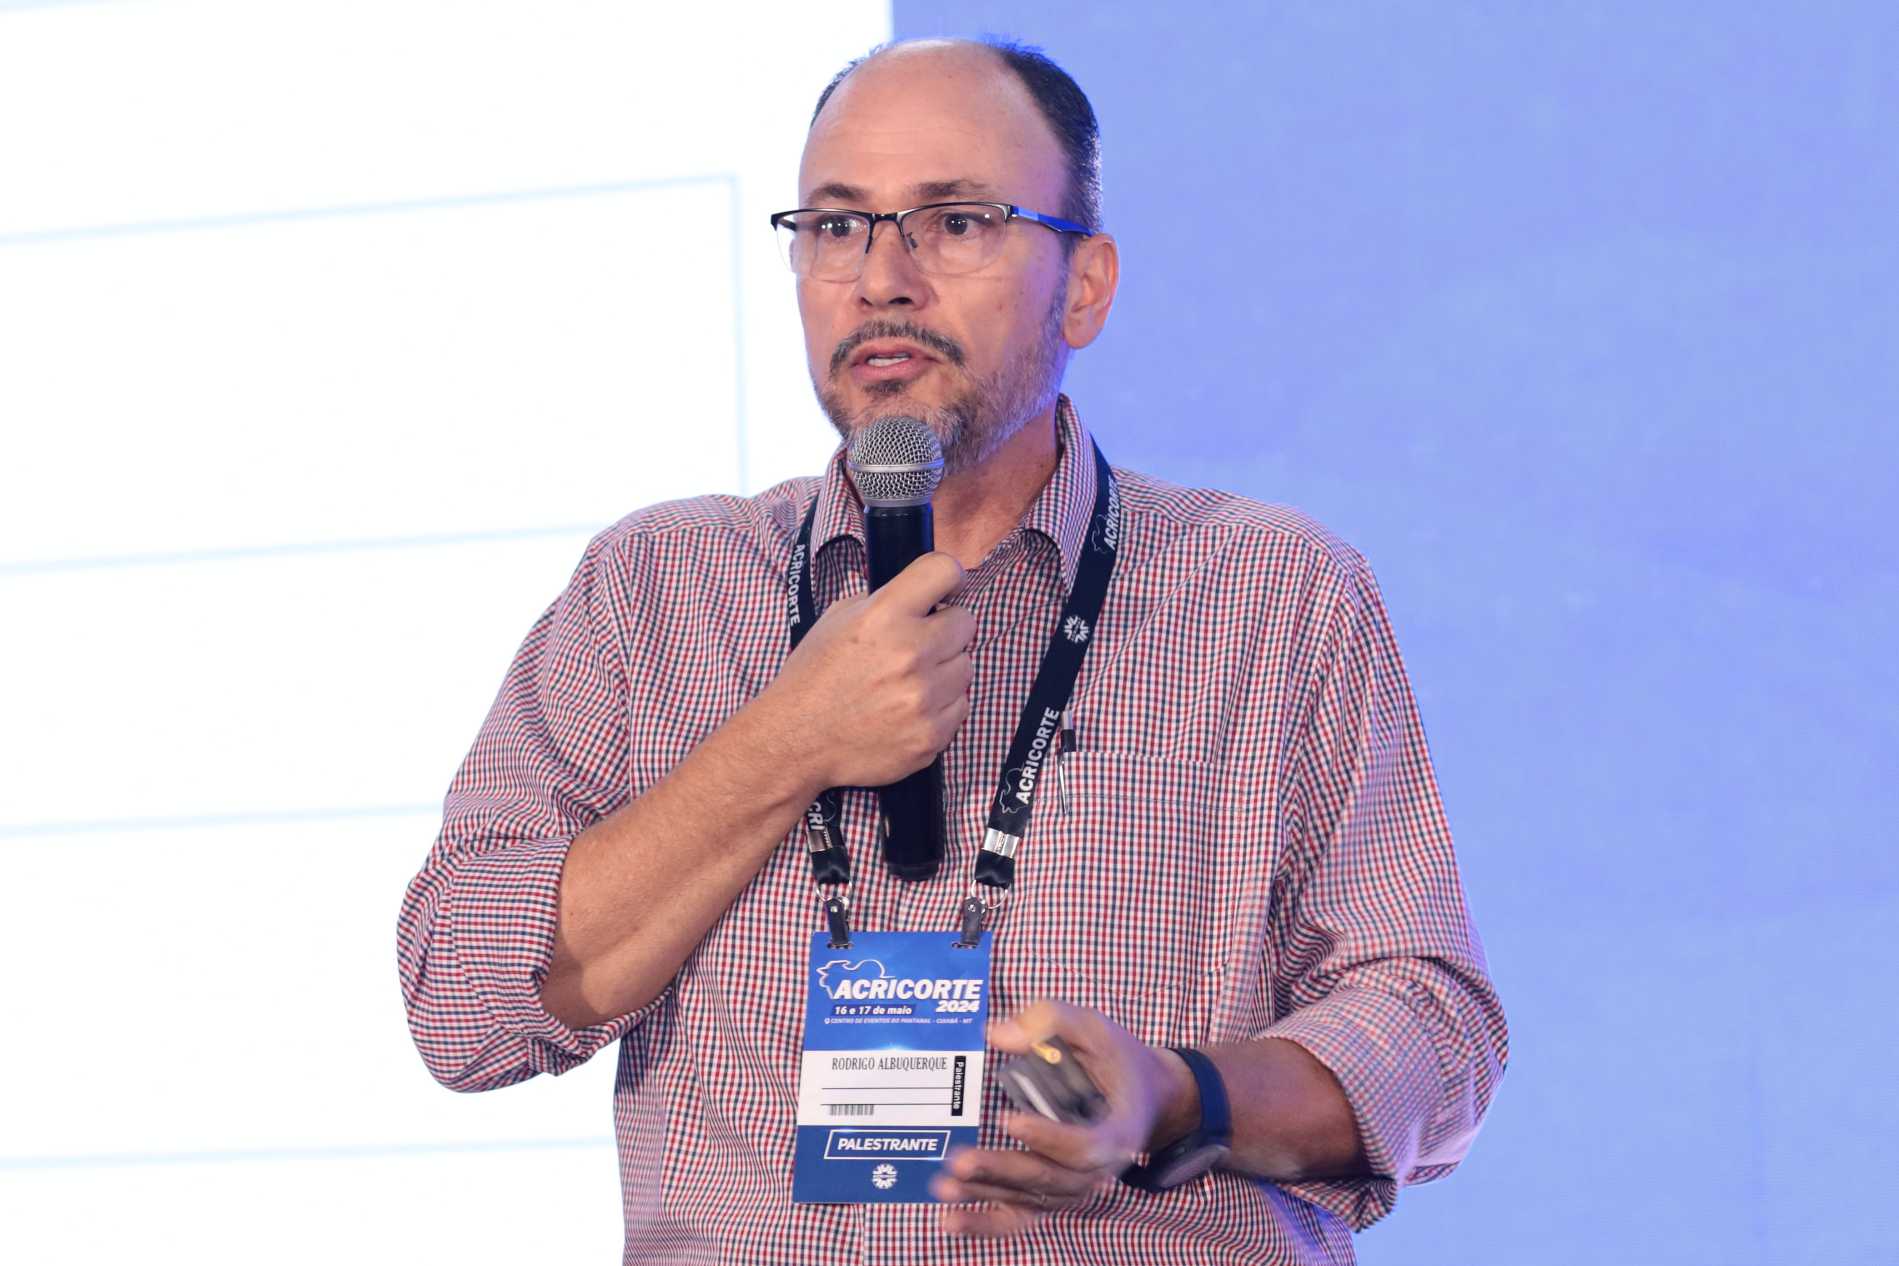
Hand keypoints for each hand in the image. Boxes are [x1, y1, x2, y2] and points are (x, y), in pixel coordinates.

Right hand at [757, 552, 974, 789]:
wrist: (797, 741)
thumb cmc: (814, 679)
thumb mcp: (837, 620)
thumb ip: (885, 601)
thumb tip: (925, 594)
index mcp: (884, 616)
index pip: (945, 570)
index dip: (949, 576)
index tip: (946, 589)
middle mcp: (910, 653)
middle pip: (966, 621)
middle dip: (946, 628)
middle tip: (919, 644)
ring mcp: (924, 697)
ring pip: (965, 667)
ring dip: (944, 671)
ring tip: (908, 682)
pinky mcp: (932, 735)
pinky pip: (959, 707)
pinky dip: (940, 707)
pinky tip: (908, 710)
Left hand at [933, 999, 1191, 1238]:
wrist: (1142, 1094)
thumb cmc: (1114, 1058)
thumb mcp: (1093, 1027)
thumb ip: (1050, 1021)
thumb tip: (997, 1034)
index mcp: (1116, 1131)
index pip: (1084, 1147)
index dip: (1048, 1137)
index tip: (1009, 1118)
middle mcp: (1097, 1170)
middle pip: (1048, 1180)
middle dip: (1002, 1171)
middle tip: (960, 1161)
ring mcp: (1072, 1186)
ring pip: (1029, 1200)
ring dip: (985, 1196)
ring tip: (943, 1187)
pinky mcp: (1050, 1193)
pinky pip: (1021, 1217)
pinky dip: (986, 1223)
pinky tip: (949, 1220)